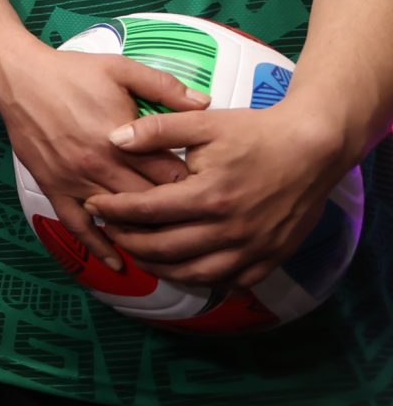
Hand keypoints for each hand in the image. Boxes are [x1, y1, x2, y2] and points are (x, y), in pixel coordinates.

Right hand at [0, 43, 200, 272]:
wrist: (18, 78)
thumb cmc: (71, 73)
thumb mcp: (121, 69)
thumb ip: (165, 87)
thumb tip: (206, 103)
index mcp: (123, 139)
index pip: (172, 176)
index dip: (197, 185)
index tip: (210, 189)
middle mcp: (101, 167)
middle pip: (150, 203)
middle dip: (176, 213)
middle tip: (198, 221)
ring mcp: (76, 181)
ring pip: (119, 220)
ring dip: (144, 233)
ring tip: (170, 244)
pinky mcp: (54, 188)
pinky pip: (78, 226)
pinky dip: (99, 248)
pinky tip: (118, 264)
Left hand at [86, 103, 358, 286]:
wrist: (312, 150)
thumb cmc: (256, 133)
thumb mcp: (204, 122)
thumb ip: (156, 130)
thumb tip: (112, 138)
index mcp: (208, 195)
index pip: (147, 211)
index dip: (114, 210)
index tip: (93, 204)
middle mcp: (229, 230)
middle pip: (164, 249)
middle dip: (129, 241)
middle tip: (108, 230)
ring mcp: (252, 249)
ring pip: (194, 273)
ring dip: (159, 267)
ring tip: (137, 252)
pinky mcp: (270, 259)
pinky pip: (229, 282)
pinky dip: (200, 279)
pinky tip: (181, 268)